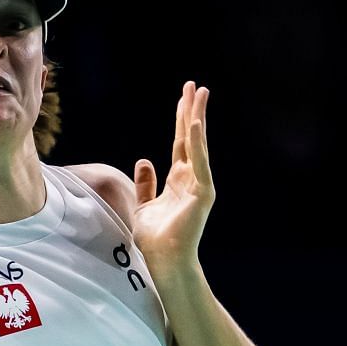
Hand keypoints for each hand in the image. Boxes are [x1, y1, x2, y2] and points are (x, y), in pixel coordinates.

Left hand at [128, 81, 215, 268]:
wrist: (164, 260)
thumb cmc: (155, 239)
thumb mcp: (144, 205)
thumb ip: (146, 183)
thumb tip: (144, 160)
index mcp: (179, 180)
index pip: (181, 143)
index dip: (181, 120)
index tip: (183, 97)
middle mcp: (192, 178)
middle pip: (191, 137)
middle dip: (191, 110)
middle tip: (194, 85)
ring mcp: (199, 184)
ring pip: (197, 144)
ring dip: (197, 118)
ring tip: (199, 93)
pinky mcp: (202, 193)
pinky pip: (198, 162)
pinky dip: (197, 143)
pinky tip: (194, 123)